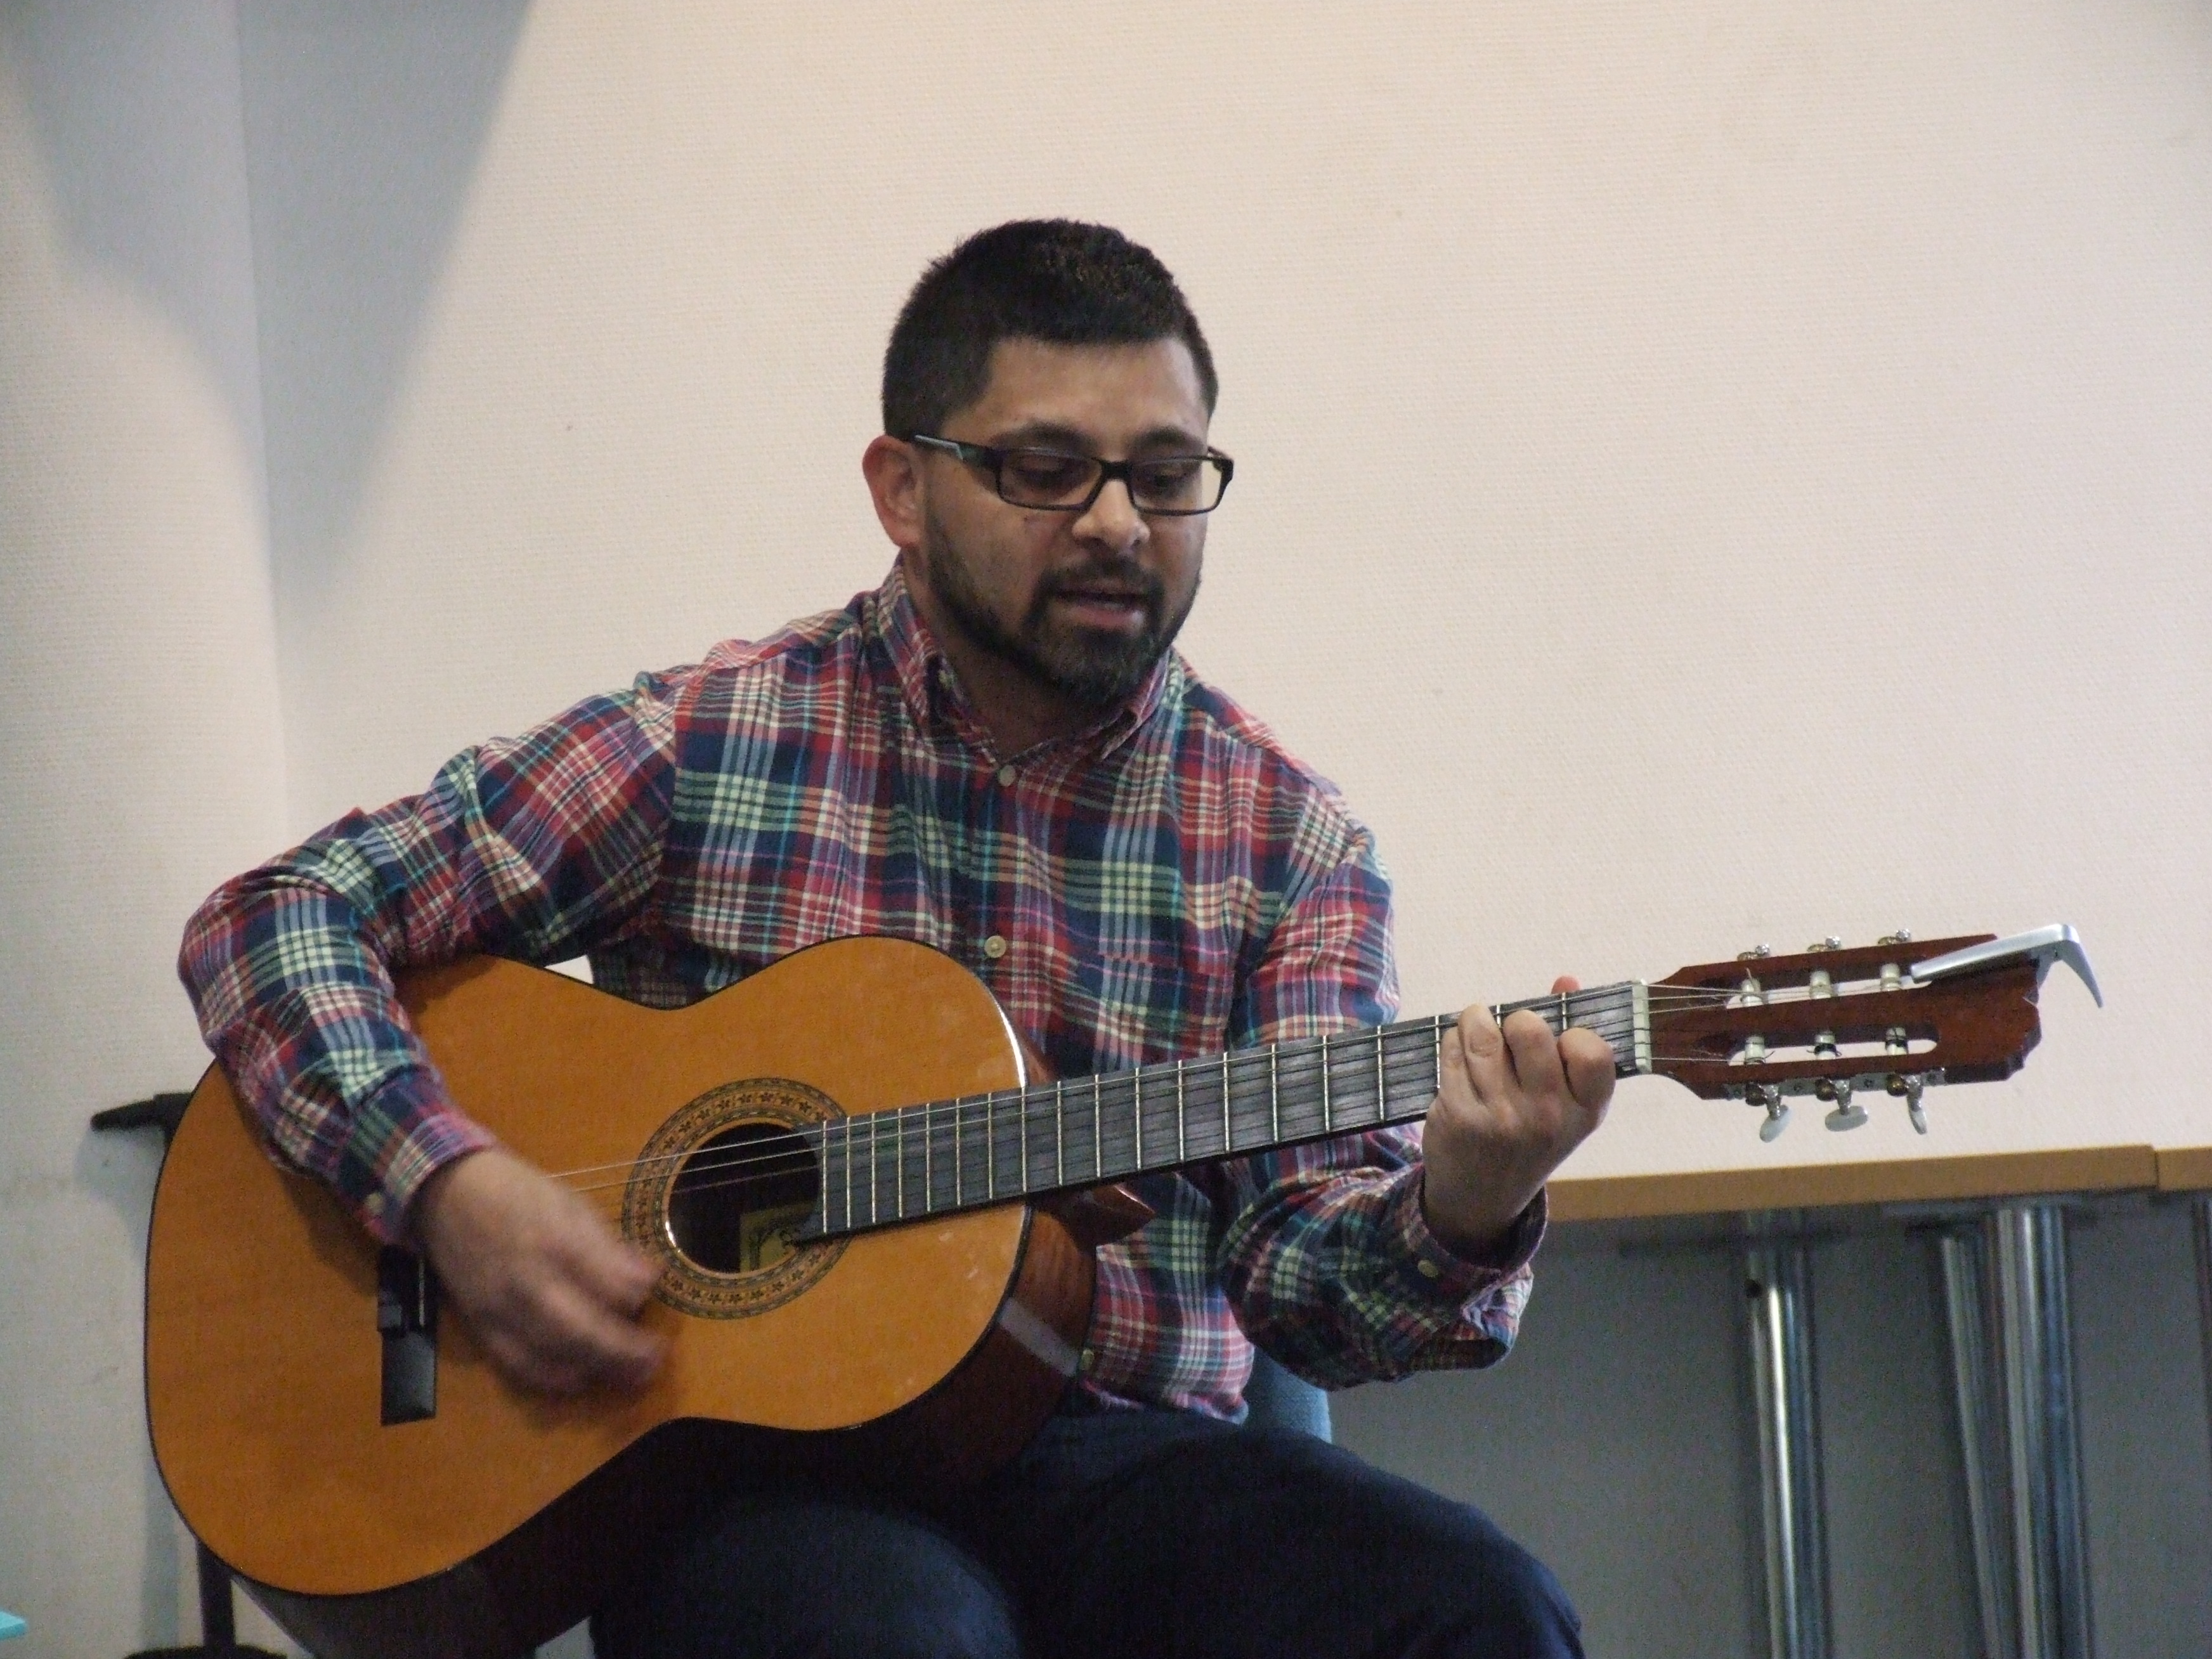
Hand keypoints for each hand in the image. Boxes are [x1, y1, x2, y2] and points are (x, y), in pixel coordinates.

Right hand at [409, 1146, 665, 1396]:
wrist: (448, 1197)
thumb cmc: (519, 1195)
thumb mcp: (572, 1204)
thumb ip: (609, 1247)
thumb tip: (649, 1278)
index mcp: (557, 1241)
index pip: (609, 1283)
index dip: (639, 1291)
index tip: (654, 1288)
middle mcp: (528, 1281)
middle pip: (582, 1330)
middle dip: (624, 1350)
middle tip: (655, 1359)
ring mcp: (501, 1309)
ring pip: (553, 1355)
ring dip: (596, 1369)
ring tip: (630, 1375)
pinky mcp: (481, 1327)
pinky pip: (518, 1365)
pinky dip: (552, 1378)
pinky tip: (581, 1377)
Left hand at [1419, 976, 1615, 1257]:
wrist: (1482, 1196)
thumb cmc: (1529, 1133)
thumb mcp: (1564, 1099)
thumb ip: (1569, 1037)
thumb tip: (1566, 979)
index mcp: (1586, 1111)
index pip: (1591, 1049)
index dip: (1571, 1034)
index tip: (1557, 1044)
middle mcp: (1548, 1117)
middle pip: (1528, 1029)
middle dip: (1516, 1020)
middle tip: (1511, 1035)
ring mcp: (1501, 1118)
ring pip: (1482, 1033)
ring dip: (1477, 1022)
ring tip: (1479, 1032)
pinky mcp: (1458, 1114)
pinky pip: (1453, 1049)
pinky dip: (1455, 1041)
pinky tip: (1461, 1056)